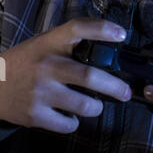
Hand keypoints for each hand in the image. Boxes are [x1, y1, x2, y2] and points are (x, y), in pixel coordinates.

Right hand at [0, 18, 130, 132]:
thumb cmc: (25, 62)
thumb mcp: (43, 43)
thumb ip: (68, 44)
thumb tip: (107, 47)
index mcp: (49, 43)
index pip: (78, 28)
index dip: (102, 29)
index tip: (121, 34)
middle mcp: (46, 65)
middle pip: (89, 76)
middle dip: (115, 86)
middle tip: (126, 92)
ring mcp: (40, 92)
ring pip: (83, 104)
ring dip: (96, 107)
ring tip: (97, 104)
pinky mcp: (35, 115)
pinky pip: (68, 124)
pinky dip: (75, 122)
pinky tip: (72, 115)